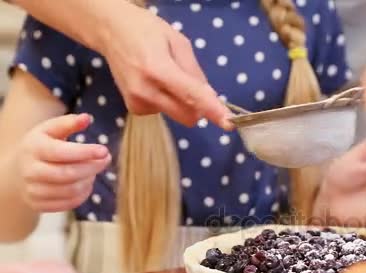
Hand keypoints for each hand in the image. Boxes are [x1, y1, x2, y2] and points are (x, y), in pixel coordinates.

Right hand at [13, 114, 110, 212]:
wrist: (18, 170)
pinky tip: (86, 182)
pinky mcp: (38, 205)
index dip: (85, 152)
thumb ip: (68, 123)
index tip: (104, 150)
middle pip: (68, 174)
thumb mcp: (49, 129)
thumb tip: (87, 118)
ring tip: (94, 170)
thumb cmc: (41, 145)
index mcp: (34, 148)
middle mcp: (30, 171)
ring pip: (71, 190)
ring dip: (89, 180)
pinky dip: (83, 194)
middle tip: (106, 159)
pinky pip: (69, 203)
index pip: (61, 152)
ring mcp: (33, 190)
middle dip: (92, 167)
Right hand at [99, 4, 232, 128]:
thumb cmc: (146, 31)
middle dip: (199, 106)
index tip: (228, 123)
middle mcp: (145, 90)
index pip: (191, 95)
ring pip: (178, 114)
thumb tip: (210, 97)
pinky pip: (165, 111)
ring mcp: (137, 102)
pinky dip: (168, 101)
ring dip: (182, 101)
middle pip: (188, 115)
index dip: (212, 110)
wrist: (111, 32)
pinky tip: (155, 82)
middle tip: (193, 83)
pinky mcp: (134, 109)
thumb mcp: (178, 42)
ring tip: (166, 75)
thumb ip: (195, 72)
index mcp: (157, 69)